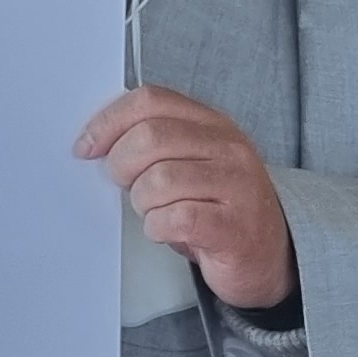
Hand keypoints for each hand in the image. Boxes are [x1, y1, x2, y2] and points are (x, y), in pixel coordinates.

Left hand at [78, 83, 296, 311]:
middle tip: (124, 186)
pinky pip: (177, 218)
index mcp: (212, 124)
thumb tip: (96, 141)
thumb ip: (153, 144)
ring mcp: (236, 185)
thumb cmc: (218, 209)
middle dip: (121, 165)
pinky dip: (159, 228)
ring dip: (142, 202)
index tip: (87, 147)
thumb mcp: (190, 163)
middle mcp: (228, 148)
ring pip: (159, 180)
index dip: (109, 122)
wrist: (270, 255)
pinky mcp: (234, 226)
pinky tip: (168, 231)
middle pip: (150, 137)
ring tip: (155, 211)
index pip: (151, 101)